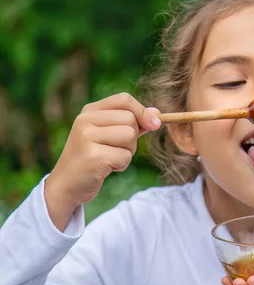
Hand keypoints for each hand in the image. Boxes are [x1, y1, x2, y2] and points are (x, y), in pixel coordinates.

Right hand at [45, 92, 160, 230]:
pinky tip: (105, 168)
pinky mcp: (92, 156)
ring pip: (130, 136)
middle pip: (130, 119)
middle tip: (115, 149)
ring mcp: (86, 137)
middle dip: (133, 138)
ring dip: (127, 152)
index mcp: (89, 111)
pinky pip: (125, 156)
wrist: (67, 185)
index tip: (153, 124)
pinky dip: (121, 165)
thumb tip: (157, 113)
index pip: (124, 99)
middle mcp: (85, 120)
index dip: (143, 111)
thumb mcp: (110, 135)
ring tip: (110, 158)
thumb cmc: (93, 158)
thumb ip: (132, 123)